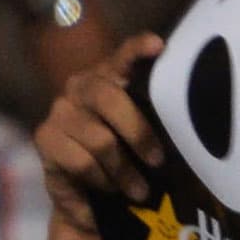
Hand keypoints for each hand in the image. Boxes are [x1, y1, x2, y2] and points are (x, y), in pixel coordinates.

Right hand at [32, 35, 166, 233]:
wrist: (89, 193)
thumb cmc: (129, 157)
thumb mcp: (150, 139)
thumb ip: (162, 123)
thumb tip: (193, 129)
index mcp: (111, 79)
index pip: (123, 57)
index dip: (138, 50)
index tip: (158, 45)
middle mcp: (81, 87)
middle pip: (109, 98)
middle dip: (139, 134)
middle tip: (158, 162)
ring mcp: (60, 111)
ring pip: (100, 140)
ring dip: (125, 172)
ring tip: (138, 190)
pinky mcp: (45, 138)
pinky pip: (82, 162)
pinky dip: (102, 181)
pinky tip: (109, 188)